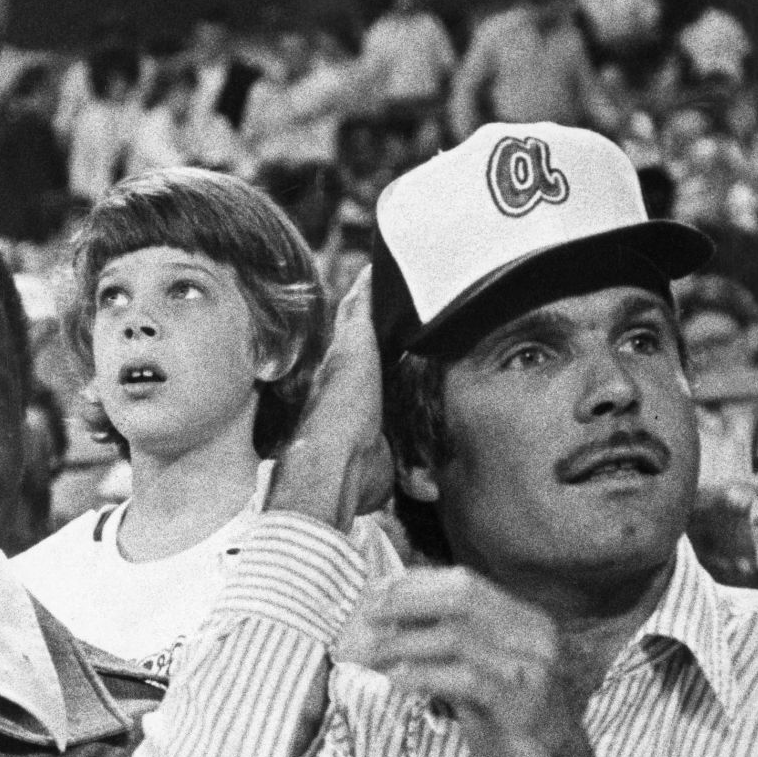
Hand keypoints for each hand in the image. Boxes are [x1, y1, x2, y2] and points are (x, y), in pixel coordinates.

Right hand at [268, 266, 390, 528]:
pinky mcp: (353, 345)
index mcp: (342, 405)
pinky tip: (376, 267)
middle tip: (373, 290)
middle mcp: (336, 376)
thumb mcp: (380, 473)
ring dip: (365, 298)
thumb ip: (395, 469)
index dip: (361, 357)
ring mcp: (343, 359)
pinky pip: (361, 307)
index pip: (352, 374)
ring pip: (356, 318)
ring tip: (378, 272)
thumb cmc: (349, 481)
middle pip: (353, 338)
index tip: (370, 341)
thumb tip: (428, 489)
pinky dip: (368, 288)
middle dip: (361, 316)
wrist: (329, 473)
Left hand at [368, 567, 646, 756]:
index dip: (413, 584)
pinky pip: (462, 678)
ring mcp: (533, 669)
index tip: (373, 593)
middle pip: (459, 597)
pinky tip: (393, 683)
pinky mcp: (522, 705)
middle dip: (403, 602)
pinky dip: (421, 676)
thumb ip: (453, 646)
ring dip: (402, 642)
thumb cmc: (514, 733)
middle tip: (363, 617)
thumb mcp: (484, 678)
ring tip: (367, 655)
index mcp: (528, 623)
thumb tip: (392, 619)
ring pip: (455, 635)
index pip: (464, 582)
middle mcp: (536, 637)